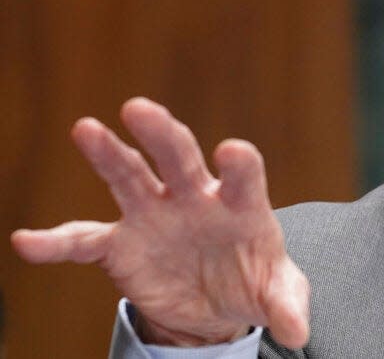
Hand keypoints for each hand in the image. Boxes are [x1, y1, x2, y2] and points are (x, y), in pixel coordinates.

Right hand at [10, 97, 309, 347]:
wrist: (216, 303)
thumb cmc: (254, 282)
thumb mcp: (277, 295)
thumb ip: (287, 305)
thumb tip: (298, 331)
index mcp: (239, 205)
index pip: (242, 176)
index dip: (238, 164)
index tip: (232, 152)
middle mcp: (194, 198)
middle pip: (179, 158)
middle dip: (162, 134)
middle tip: (141, 109)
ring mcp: (155, 215)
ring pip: (129, 177)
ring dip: (109, 154)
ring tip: (86, 129)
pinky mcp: (122, 244)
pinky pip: (84, 240)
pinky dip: (56, 242)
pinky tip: (28, 242)